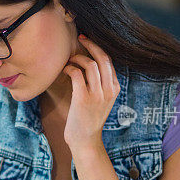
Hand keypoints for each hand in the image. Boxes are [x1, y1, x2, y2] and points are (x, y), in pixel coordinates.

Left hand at [62, 36, 120, 152]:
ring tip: (70, 61)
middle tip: (80, 39)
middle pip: (103, 58)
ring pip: (90, 64)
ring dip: (77, 58)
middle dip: (90, 45)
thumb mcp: (102, 100)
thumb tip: (91, 63)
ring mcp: (97, 95)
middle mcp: (109, 90)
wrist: (85, 140)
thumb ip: (101, 84)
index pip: (109, 61)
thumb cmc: (89, 119)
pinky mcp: (83, 98)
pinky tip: (65, 71)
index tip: (87, 41)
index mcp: (115, 88)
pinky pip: (77, 74)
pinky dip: (69, 68)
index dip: (98, 48)